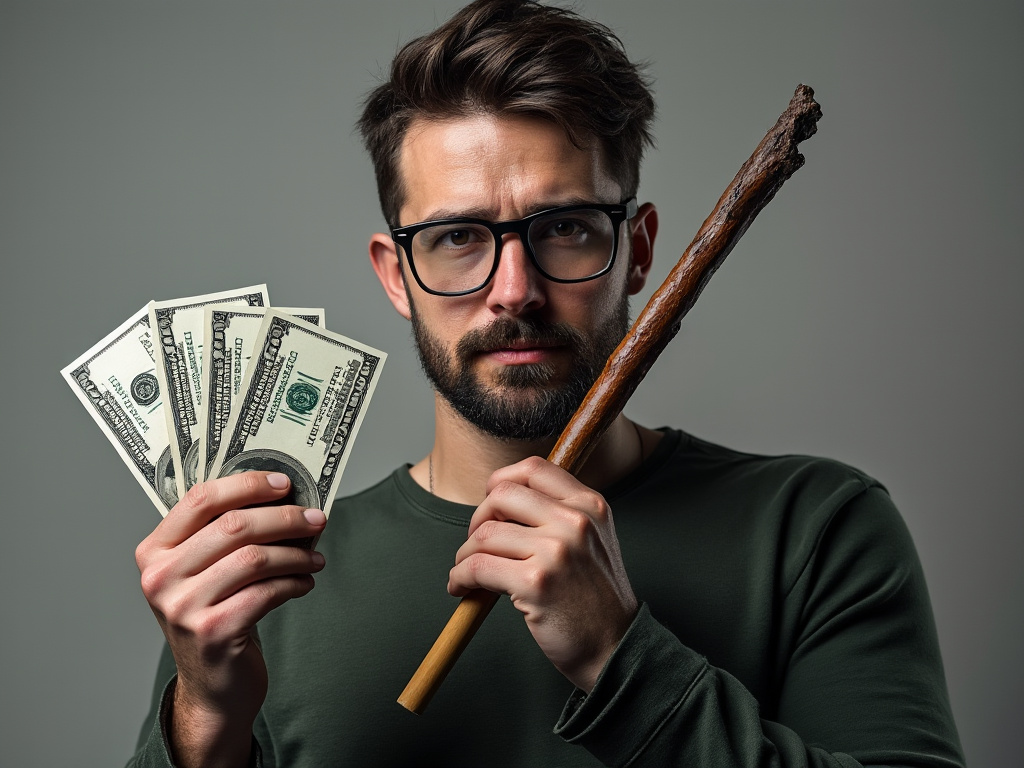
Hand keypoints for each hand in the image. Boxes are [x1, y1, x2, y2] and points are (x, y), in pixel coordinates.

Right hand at [134, 471, 326, 767]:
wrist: (212, 685)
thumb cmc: (213, 617)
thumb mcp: (204, 572)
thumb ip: (225, 534)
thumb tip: (283, 496)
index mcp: (154, 551)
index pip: (201, 499)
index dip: (247, 485)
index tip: (284, 483)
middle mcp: (160, 577)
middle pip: (234, 526)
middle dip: (285, 518)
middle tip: (316, 518)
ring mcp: (183, 607)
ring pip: (254, 558)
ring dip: (296, 553)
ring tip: (315, 557)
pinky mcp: (213, 632)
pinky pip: (266, 592)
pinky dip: (294, 583)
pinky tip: (305, 582)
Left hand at [448, 456, 637, 691]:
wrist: (615, 646)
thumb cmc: (595, 597)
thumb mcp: (593, 539)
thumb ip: (559, 513)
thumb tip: (499, 501)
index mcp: (590, 505)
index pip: (533, 469)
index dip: (501, 481)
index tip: (490, 504)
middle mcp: (575, 522)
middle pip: (501, 495)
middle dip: (478, 518)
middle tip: (476, 544)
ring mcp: (556, 551)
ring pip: (484, 534)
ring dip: (465, 554)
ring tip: (466, 571)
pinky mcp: (536, 583)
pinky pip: (478, 567)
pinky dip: (460, 576)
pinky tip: (461, 587)